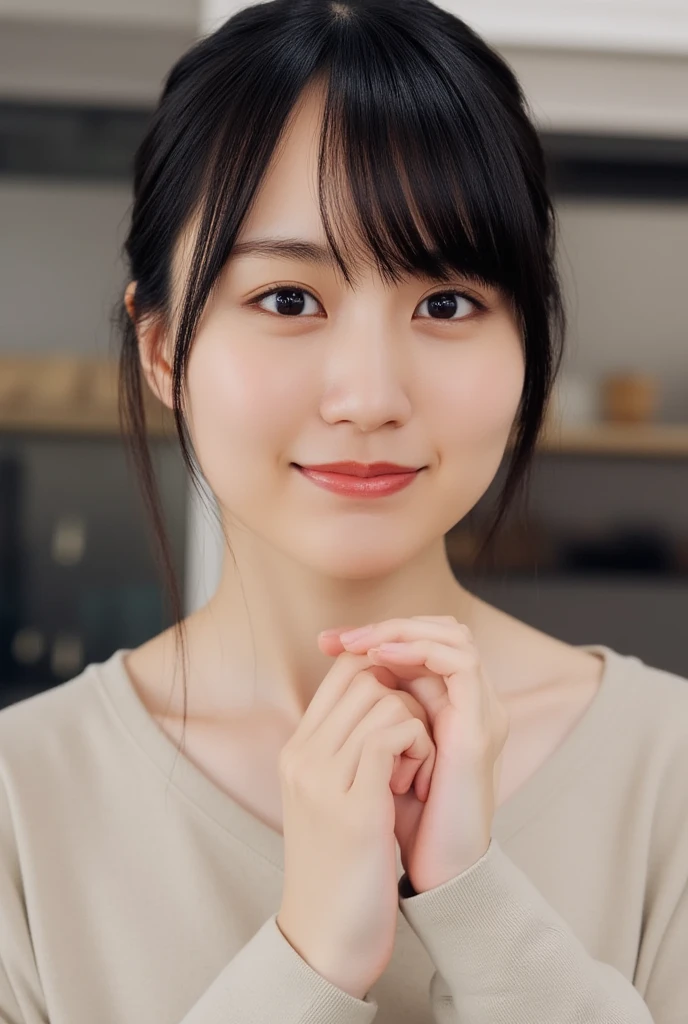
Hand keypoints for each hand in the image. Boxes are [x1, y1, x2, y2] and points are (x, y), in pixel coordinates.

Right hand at [276, 649, 435, 999]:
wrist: (324, 940)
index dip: (386, 676)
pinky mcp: (354, 805)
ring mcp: (323, 778)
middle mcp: (302, 756)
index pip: (342, 672)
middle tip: (414, 749)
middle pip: (365, 676)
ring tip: (414, 773)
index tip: (408, 715)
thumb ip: (344, 752)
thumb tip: (383, 707)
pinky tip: (417, 783)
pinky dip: (418, 747)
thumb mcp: (329, 799)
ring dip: (416, 726)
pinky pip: (392, 734)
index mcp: (296, 751)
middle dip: (405, 699)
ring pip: (383, 699)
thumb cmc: (338, 869)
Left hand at [319, 616, 509, 894]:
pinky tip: (381, 658)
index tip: (326, 642)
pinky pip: (461, 663)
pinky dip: (420, 651)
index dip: (374, 633)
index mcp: (447, 705)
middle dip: (384, 625)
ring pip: (452, 634)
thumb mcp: (378, 755)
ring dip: (400, 632)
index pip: (418, 641)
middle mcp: (469, 702)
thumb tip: (334, 675)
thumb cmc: (406, 821)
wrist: (439, 872)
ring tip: (358, 643)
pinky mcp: (481, 725)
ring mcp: (481, 710)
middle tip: (340, 639)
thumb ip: (369, 716)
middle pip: (437, 628)